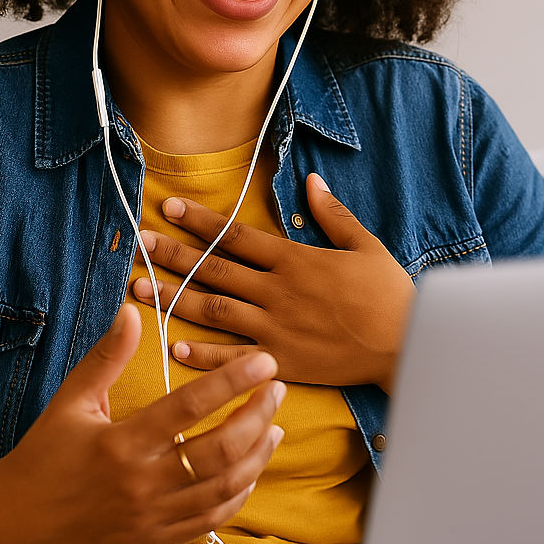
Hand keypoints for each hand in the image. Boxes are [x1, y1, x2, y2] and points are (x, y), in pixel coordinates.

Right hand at [0, 305, 286, 543]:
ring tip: (274, 426)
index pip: (189, 406)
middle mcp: (140, 483)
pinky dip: (240, 495)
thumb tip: (131, 310)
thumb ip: (106, 357)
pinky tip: (251, 470)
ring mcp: (151, 516)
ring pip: (225, 488)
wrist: (13, 523)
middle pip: (221, 450)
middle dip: (259, 416)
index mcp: (120, 444)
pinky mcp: (154, 540)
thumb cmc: (43, 456)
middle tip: (277, 389)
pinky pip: (211, 521)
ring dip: (259, 456)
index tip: (265, 362)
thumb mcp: (70, 400)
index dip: (233, 381)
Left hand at [133, 173, 415, 391]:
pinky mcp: (281, 361)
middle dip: (173, 254)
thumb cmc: (389, 293)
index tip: (169, 206)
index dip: (200, 220)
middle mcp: (277, 293)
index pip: (237, 236)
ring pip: (213, 311)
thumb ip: (333, 215)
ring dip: (173, 297)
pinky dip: (202, 354)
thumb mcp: (365, 245)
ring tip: (138, 286)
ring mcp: (275, 330)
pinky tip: (173, 346)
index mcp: (295, 260)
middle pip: (215, 270)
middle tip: (139, 242)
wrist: (405, 344)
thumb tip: (312, 182)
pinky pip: (233, 358)